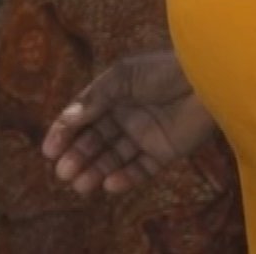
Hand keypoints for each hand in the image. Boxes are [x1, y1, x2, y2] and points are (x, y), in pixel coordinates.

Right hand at [41, 51, 214, 196]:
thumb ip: (96, 99)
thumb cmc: (164, 70)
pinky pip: (141, 169)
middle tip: (63, 174)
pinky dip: (125, 178)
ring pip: (114, 158)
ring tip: (80, 185)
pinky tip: (109, 184)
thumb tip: (68, 119)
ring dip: (96, 171)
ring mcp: (144, 135)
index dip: (64, 133)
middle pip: (96, 141)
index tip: (49, 151)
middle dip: (78, 157)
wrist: (207, 80)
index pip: (83, 117)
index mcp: (113, 94)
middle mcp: (126, 115)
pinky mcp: (164, 151)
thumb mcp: (123, 77)